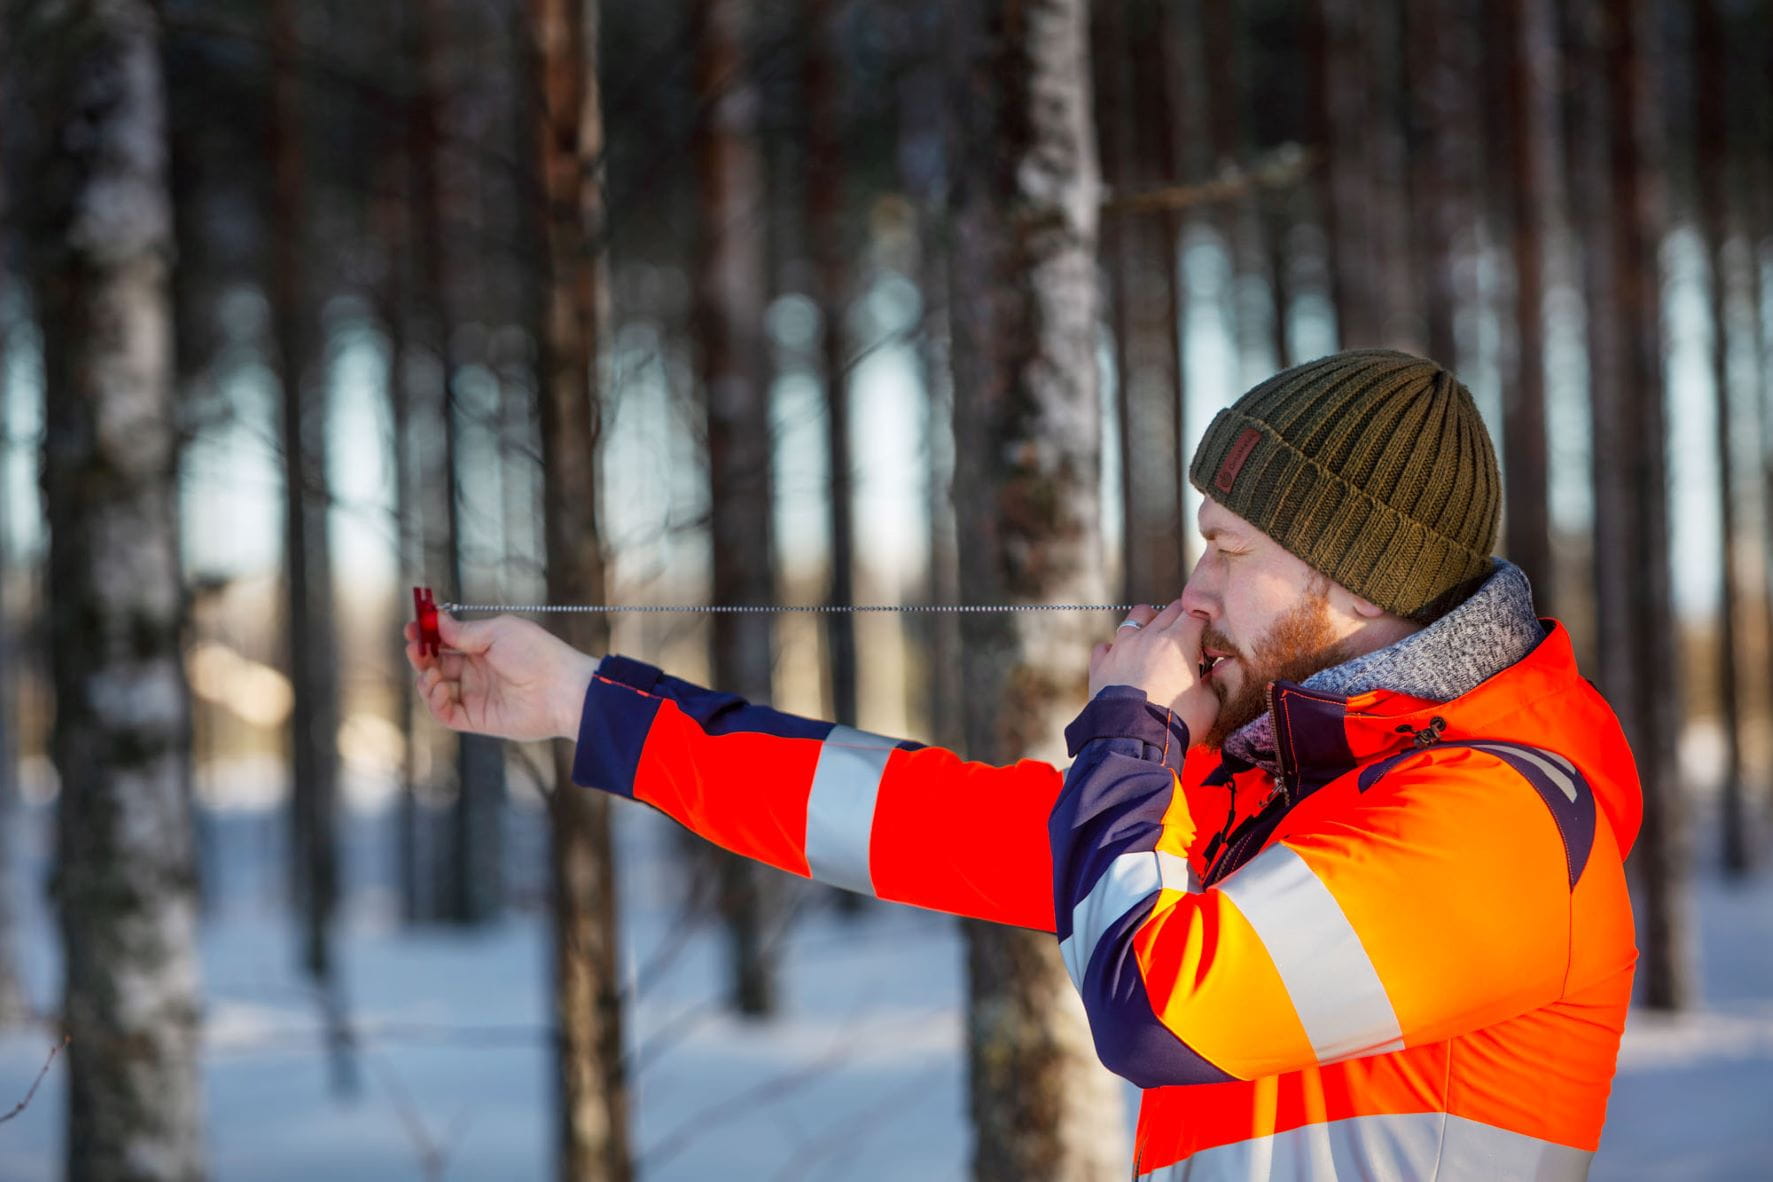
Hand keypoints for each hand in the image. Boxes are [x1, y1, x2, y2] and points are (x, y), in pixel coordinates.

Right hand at [402, 612, 598, 741]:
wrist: (562, 689)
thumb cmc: (536, 653)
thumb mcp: (498, 632)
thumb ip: (464, 631)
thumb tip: (436, 619)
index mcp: (484, 647)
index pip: (446, 641)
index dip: (427, 635)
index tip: (412, 629)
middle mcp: (478, 671)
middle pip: (436, 664)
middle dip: (421, 656)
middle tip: (414, 648)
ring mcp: (477, 695)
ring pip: (435, 689)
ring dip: (426, 679)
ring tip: (434, 673)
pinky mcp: (477, 719)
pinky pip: (445, 713)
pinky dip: (434, 702)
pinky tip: (440, 688)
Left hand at [1088, 599, 1218, 743]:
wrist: (1134, 743)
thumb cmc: (1178, 722)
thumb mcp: (1210, 703)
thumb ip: (1218, 679)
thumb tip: (1222, 667)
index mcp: (1179, 641)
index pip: (1195, 613)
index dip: (1204, 623)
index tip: (1207, 640)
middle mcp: (1148, 636)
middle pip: (1168, 610)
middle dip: (1181, 621)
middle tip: (1186, 643)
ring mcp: (1121, 648)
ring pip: (1135, 617)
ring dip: (1148, 624)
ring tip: (1154, 643)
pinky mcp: (1101, 664)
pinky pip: (1106, 646)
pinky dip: (1115, 651)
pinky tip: (1123, 664)